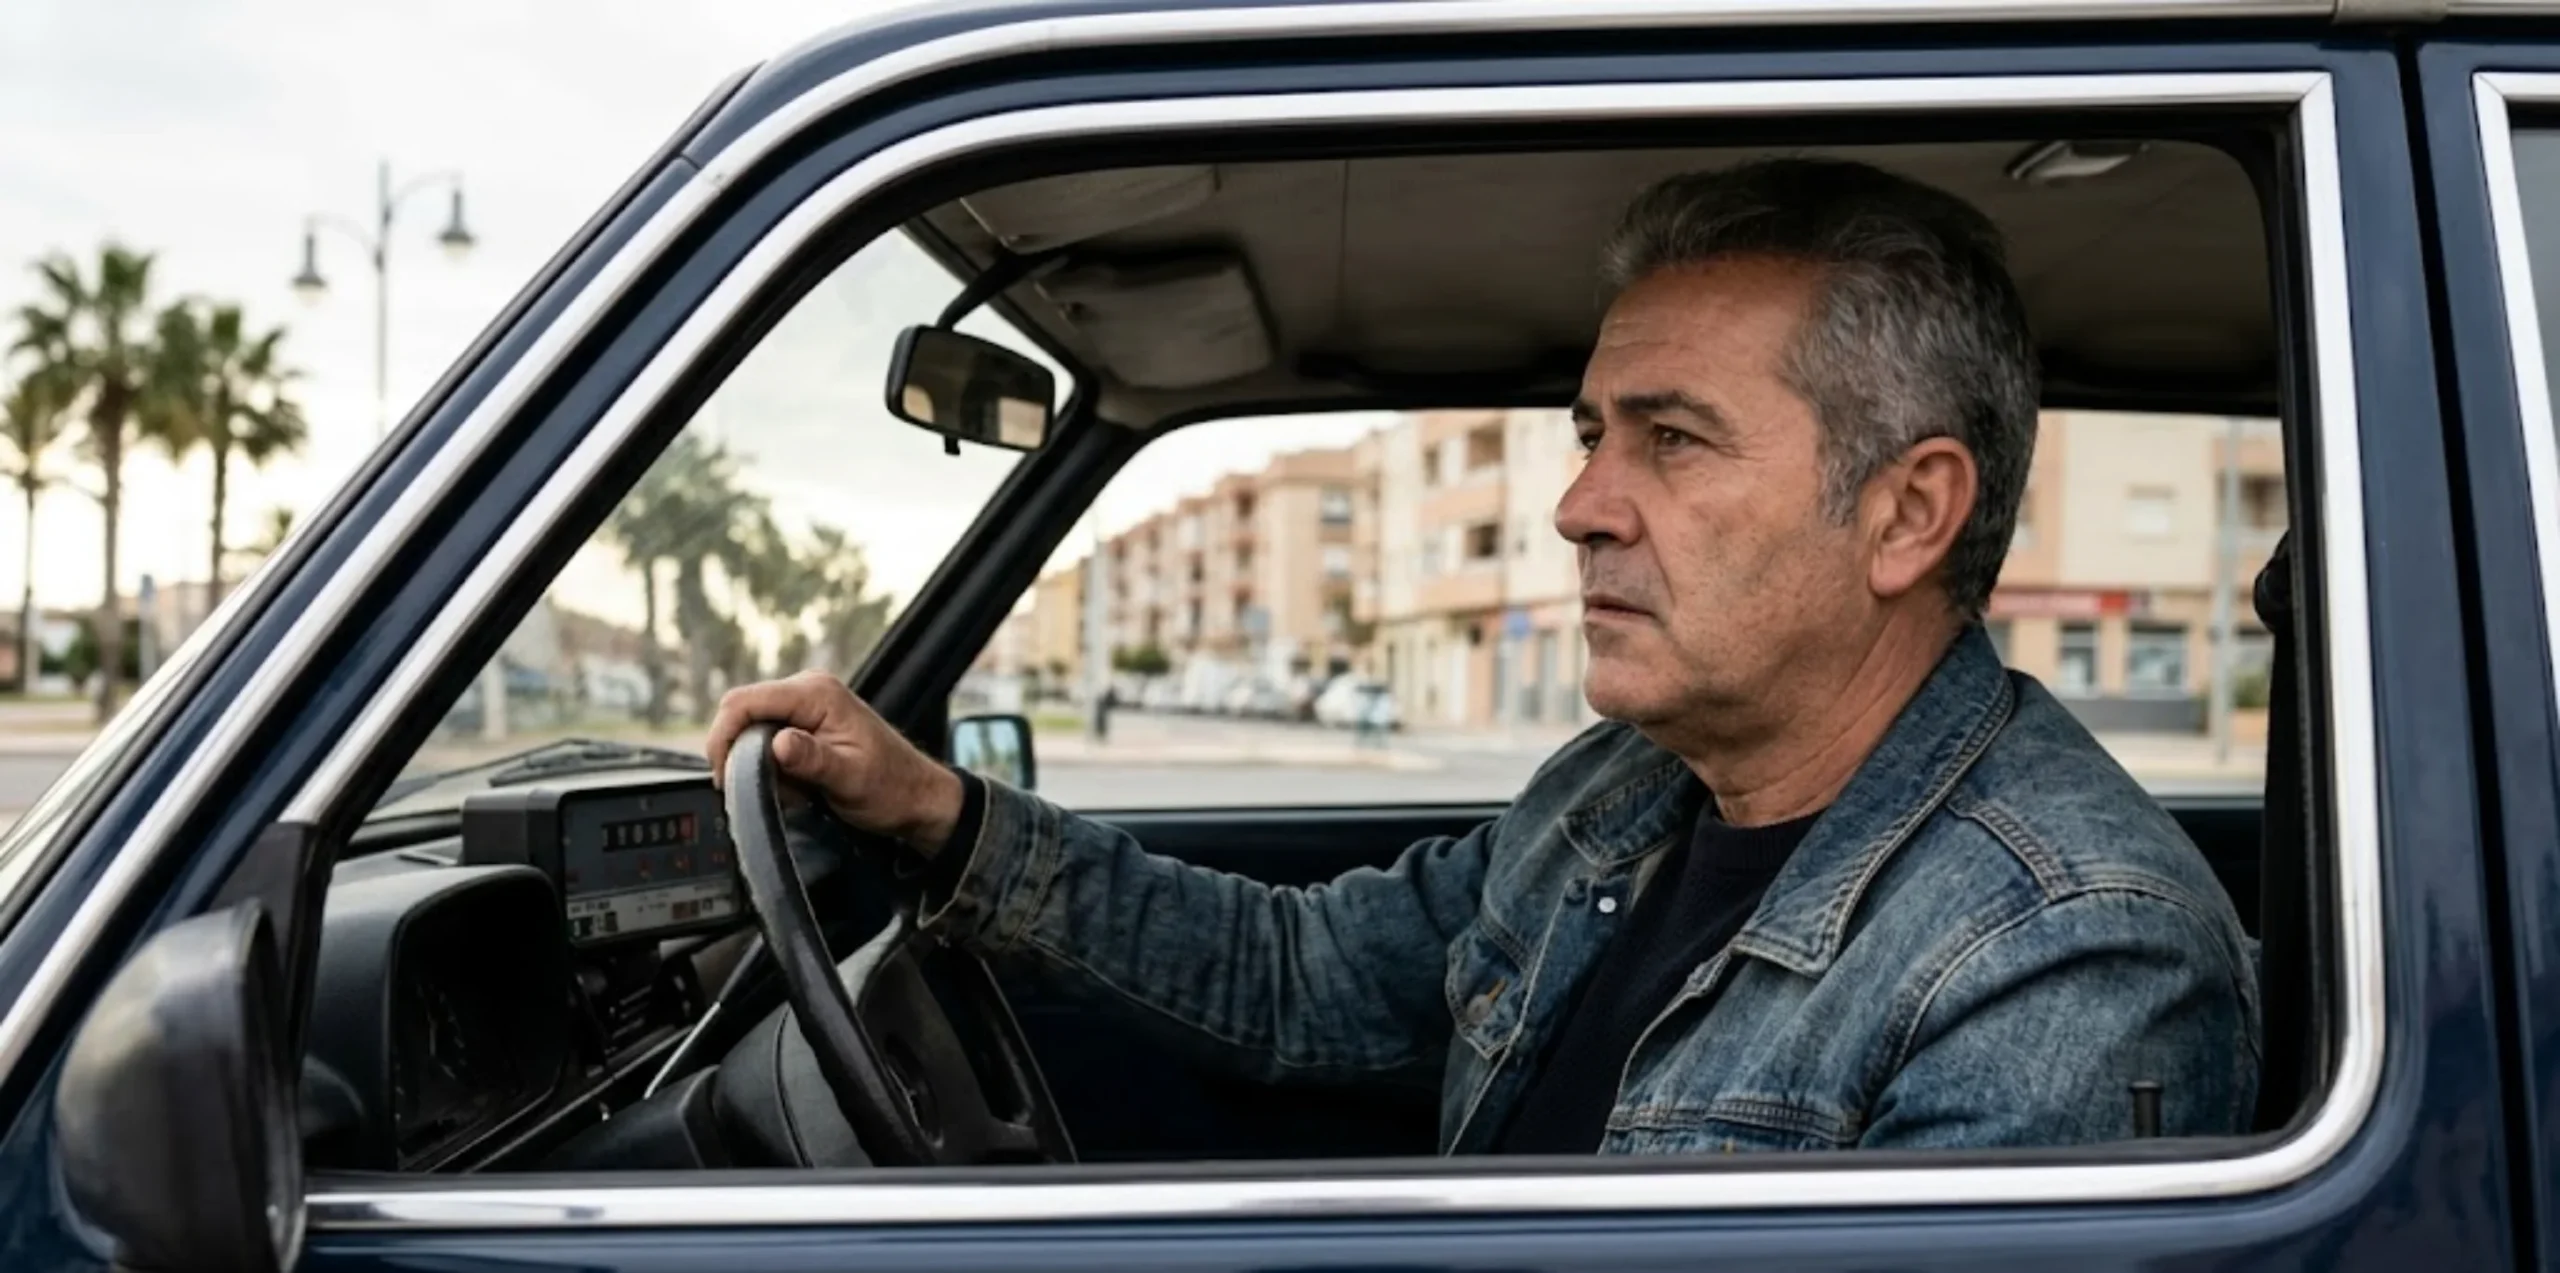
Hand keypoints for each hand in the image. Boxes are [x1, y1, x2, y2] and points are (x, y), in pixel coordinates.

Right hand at [706, 670, 965, 851]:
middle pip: (741, 711)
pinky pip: (766, 737)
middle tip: (761, 790)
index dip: (724, 737)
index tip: (724, 777)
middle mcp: (808, 689)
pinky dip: (771, 765)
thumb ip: (812, 760)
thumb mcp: (850, 779)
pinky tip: (795, 785)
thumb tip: (778, 743)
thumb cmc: (891, 788)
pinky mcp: (803, 721)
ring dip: (757, 763)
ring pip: (751, 728)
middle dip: (740, 754)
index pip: (744, 702)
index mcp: (818, 694)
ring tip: (791, 790)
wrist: (916, 796)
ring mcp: (805, 703)